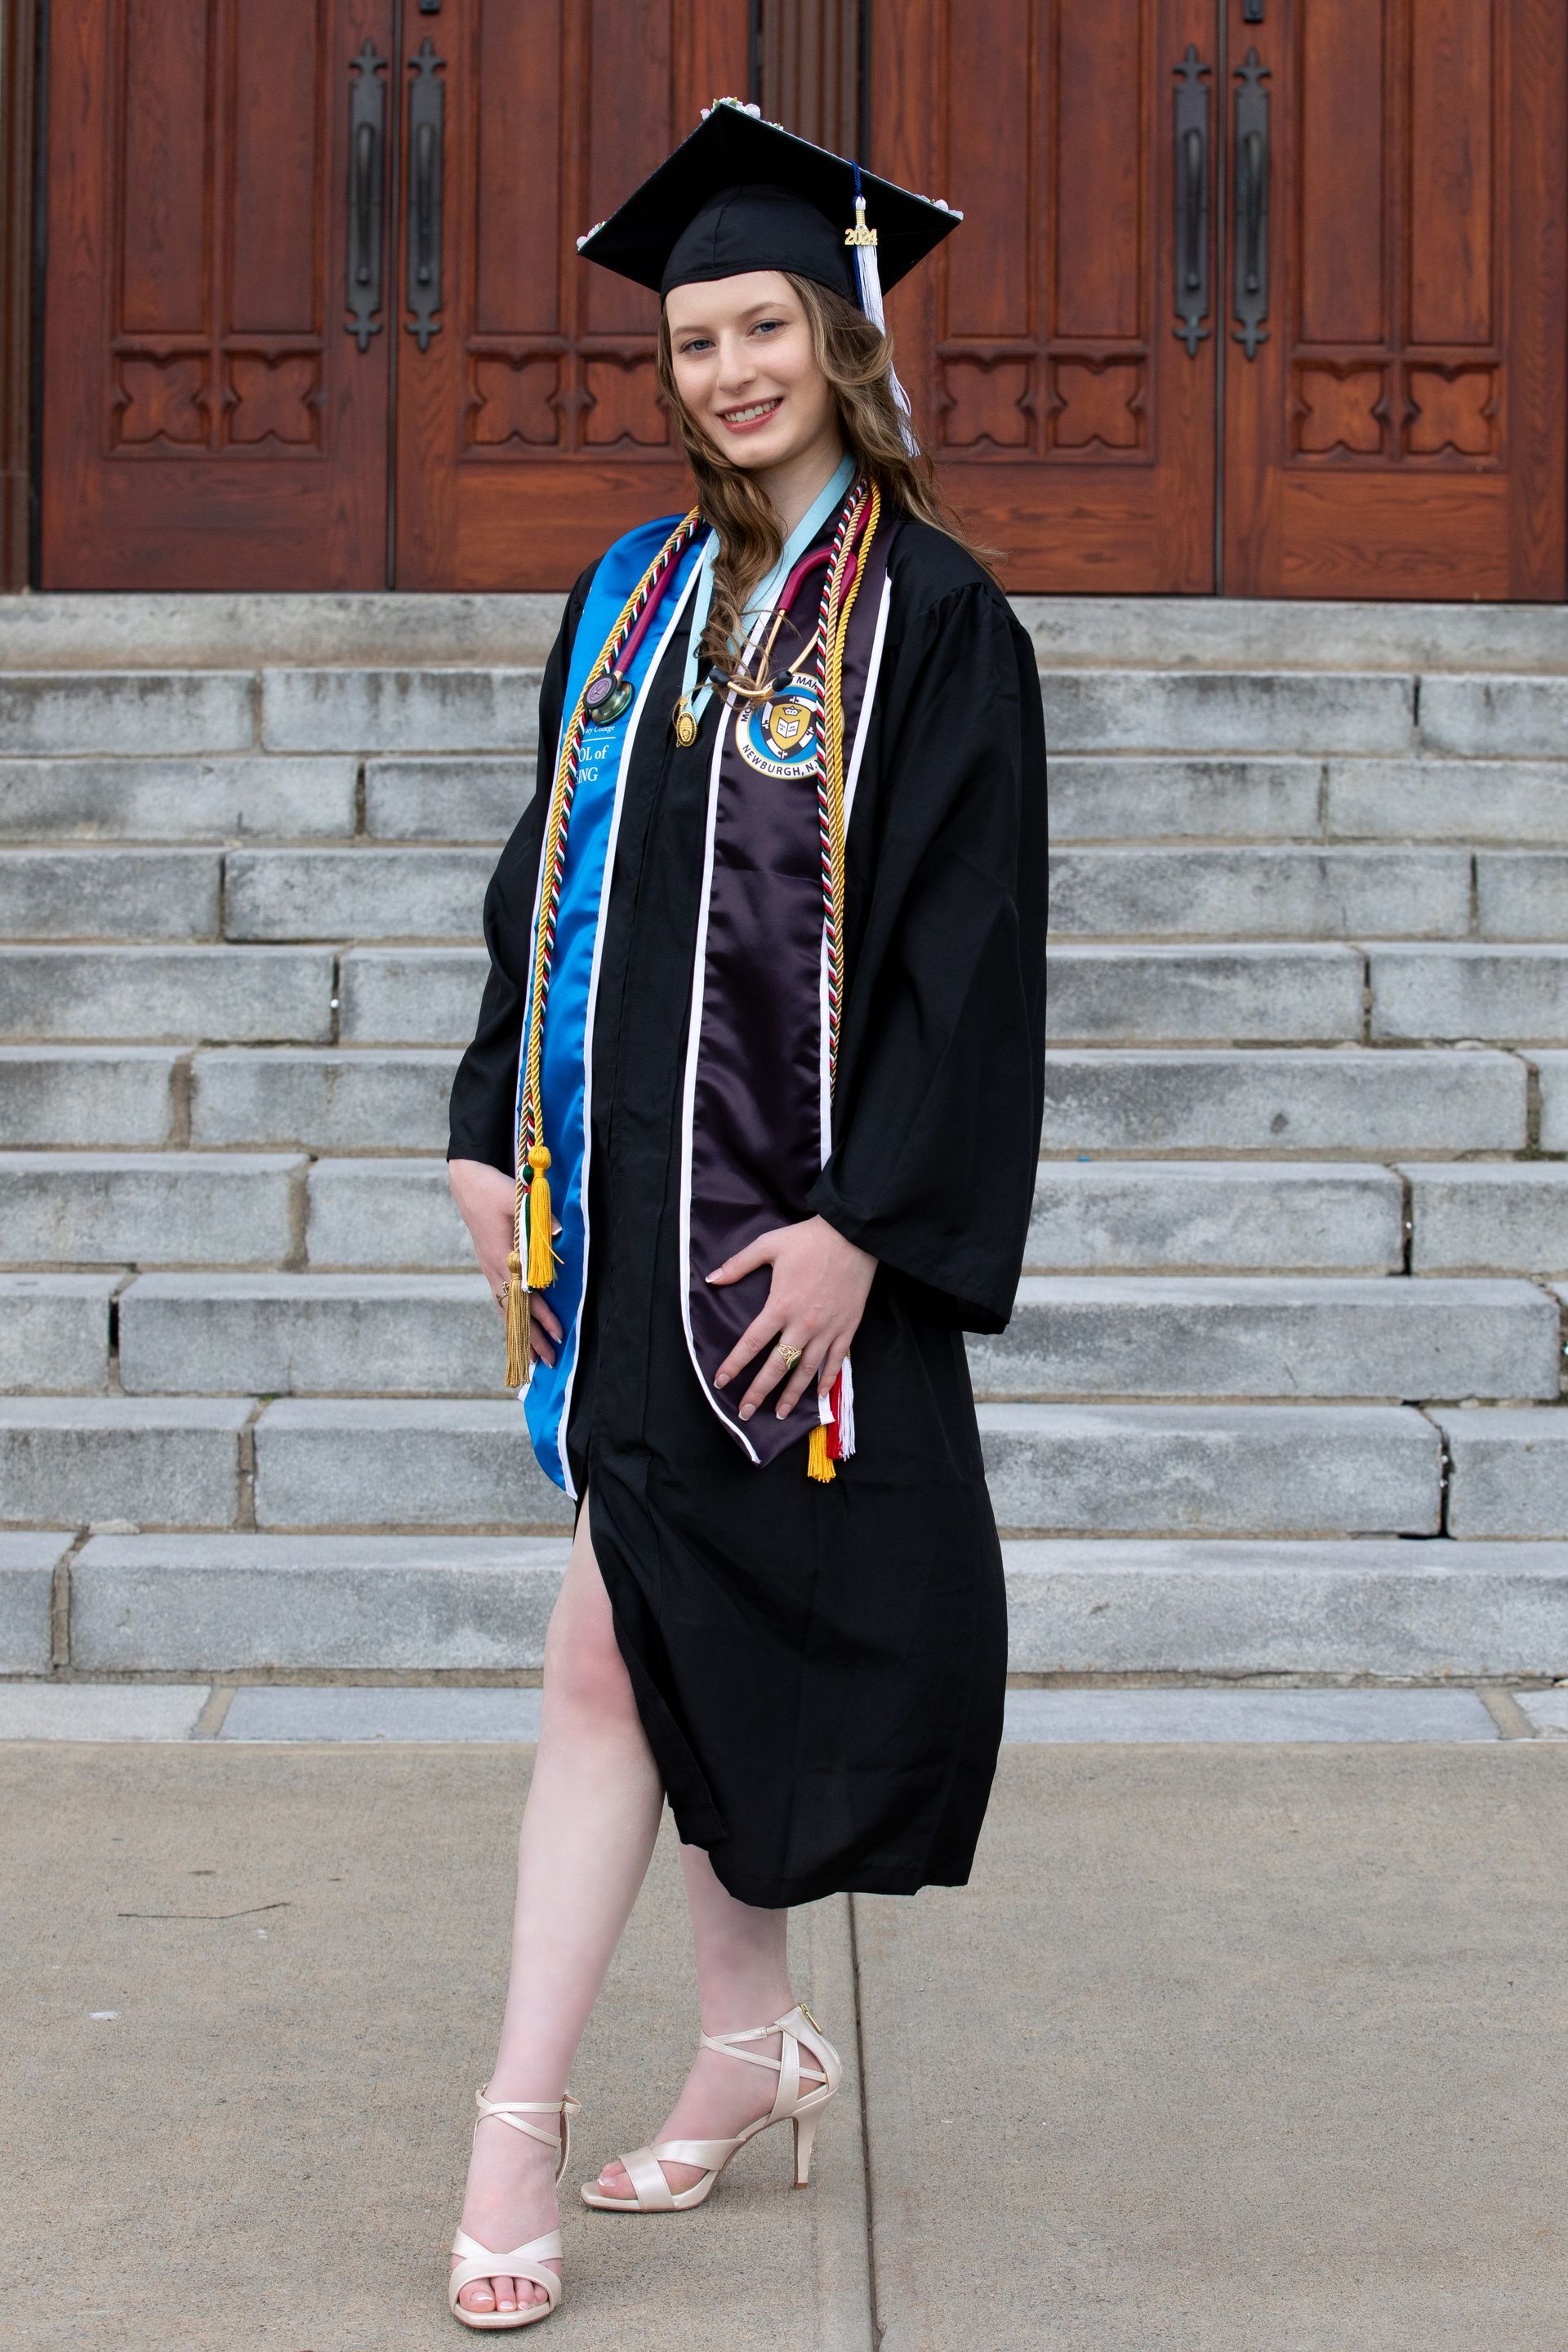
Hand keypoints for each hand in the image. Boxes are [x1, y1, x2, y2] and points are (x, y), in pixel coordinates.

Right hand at [447, 1158, 563, 1368]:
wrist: (467, 1182)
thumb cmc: (493, 1188)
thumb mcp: (516, 1198)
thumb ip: (538, 1218)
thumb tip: (558, 1235)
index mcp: (503, 1257)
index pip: (527, 1296)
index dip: (543, 1318)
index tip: (559, 1336)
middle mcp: (495, 1269)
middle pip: (516, 1313)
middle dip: (533, 1339)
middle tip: (550, 1363)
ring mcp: (490, 1269)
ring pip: (507, 1310)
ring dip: (521, 1334)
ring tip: (533, 1359)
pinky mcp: (489, 1264)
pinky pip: (500, 1299)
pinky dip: (510, 1317)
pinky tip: (516, 1327)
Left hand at [706, 1215, 875, 1420]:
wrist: (854, 1235)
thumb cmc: (810, 1239)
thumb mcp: (769, 1244)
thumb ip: (739, 1264)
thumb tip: (711, 1279)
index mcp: (781, 1305)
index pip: (752, 1342)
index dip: (734, 1364)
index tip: (720, 1382)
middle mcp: (803, 1324)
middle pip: (778, 1365)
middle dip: (759, 1391)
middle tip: (746, 1412)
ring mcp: (827, 1329)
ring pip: (807, 1370)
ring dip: (792, 1394)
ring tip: (780, 1413)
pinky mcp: (848, 1327)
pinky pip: (837, 1360)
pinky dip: (827, 1380)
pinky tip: (818, 1395)